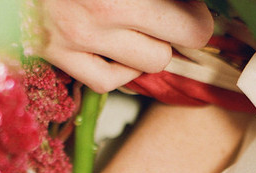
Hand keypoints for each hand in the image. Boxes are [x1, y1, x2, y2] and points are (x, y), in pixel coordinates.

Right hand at [34, 0, 213, 92]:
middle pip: (174, 43)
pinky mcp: (58, 54)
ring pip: (147, 64)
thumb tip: (181, 6)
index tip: (194, 11)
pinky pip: (106, 80)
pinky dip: (123, 70)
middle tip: (176, 19)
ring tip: (145, 30)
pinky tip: (123, 52)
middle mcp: (102, 12)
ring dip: (153, 48)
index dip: (197, 15)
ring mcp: (78, 38)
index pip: (188, 20)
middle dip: (180, 31)